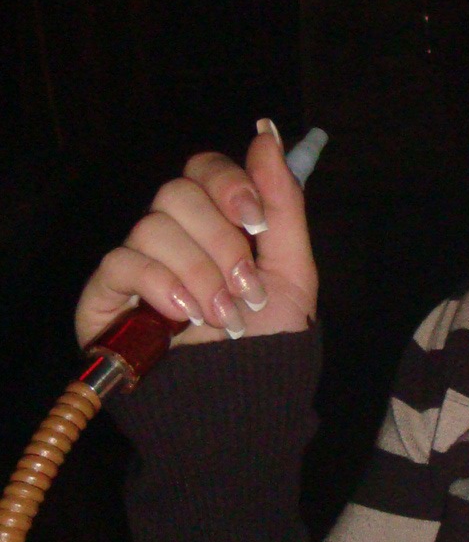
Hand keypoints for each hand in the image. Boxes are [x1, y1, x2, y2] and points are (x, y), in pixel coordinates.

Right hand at [75, 120, 317, 350]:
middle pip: (178, 191)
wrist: (241, 406)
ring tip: (223, 316)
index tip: (257, 223)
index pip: (205, 170)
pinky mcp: (105, 295)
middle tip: (246, 286)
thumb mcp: (291, 272)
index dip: (229, 184)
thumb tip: (267, 134)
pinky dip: (161, 286)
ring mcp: (137, 264)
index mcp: (214, 224)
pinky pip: (122, 262)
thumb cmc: (266, 343)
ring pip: (153, 226)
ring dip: (199, 274)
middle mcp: (173, 237)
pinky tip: (184, 317)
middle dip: (221, 241)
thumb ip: (283, 203)